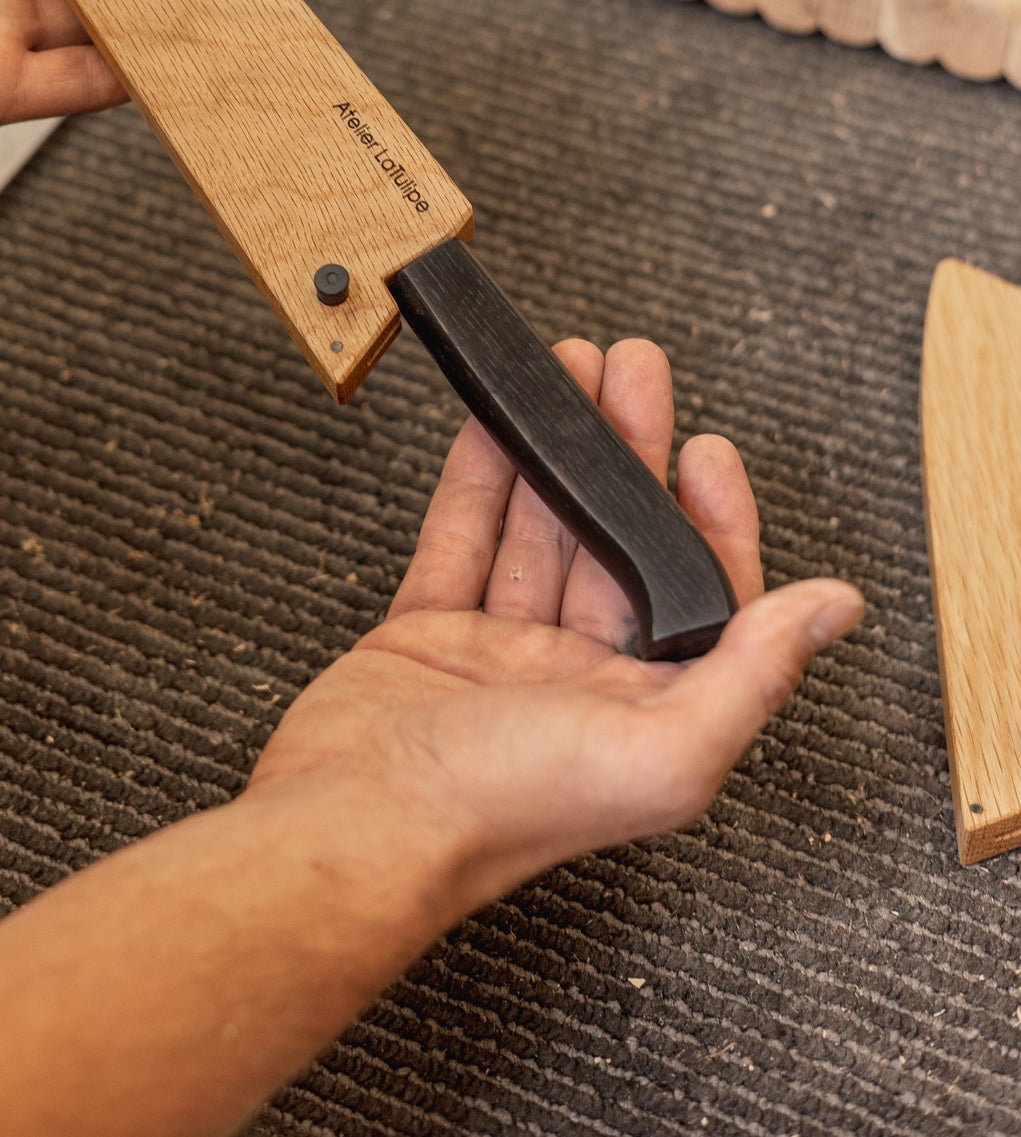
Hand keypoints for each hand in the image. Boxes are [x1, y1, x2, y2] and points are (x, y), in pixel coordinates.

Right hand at [249, 338, 863, 913]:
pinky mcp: (426, 634)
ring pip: (542, 529)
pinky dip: (478, 476)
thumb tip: (836, 609)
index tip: (703, 447)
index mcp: (647, 713)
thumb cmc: (500, 808)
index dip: (709, 515)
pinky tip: (496, 425)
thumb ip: (753, 672)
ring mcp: (499, 654)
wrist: (355, 821)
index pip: (701, 595)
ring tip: (570, 370)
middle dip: (630, 450)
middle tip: (633, 368)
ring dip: (560, 451)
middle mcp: (579, 682)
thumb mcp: (662, 749)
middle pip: (618, 543)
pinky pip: (459, 538)